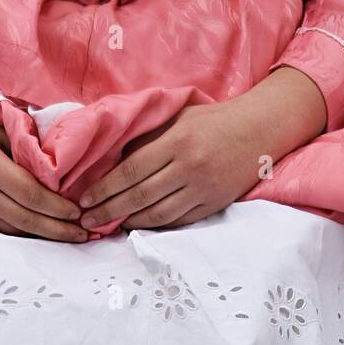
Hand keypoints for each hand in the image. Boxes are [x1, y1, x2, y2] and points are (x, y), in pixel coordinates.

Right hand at [0, 77, 86, 241]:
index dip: (58, 208)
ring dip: (44, 236)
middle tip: (86, 235)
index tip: (80, 213)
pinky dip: (20, 232)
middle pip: (27, 219)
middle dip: (60, 230)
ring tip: (70, 237)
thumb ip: (21, 148)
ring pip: (14, 230)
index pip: (32, 194)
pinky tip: (40, 233)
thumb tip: (56, 165)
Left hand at [79, 66, 327, 230]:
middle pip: (140, 196)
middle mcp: (189, 167)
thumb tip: (111, 157)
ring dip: (130, 222)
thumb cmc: (212, 120)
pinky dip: (155, 226)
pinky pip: (178, 221)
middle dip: (109, 210)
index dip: (105, 188)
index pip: (131, 170)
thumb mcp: (178, 118)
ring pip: (159, 214)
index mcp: (177, 141)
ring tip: (108, 225)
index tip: (84, 200)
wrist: (259, 130)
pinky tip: (138, 225)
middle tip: (86, 221)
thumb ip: (148, 137)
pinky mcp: (213, 204)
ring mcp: (202, 189)